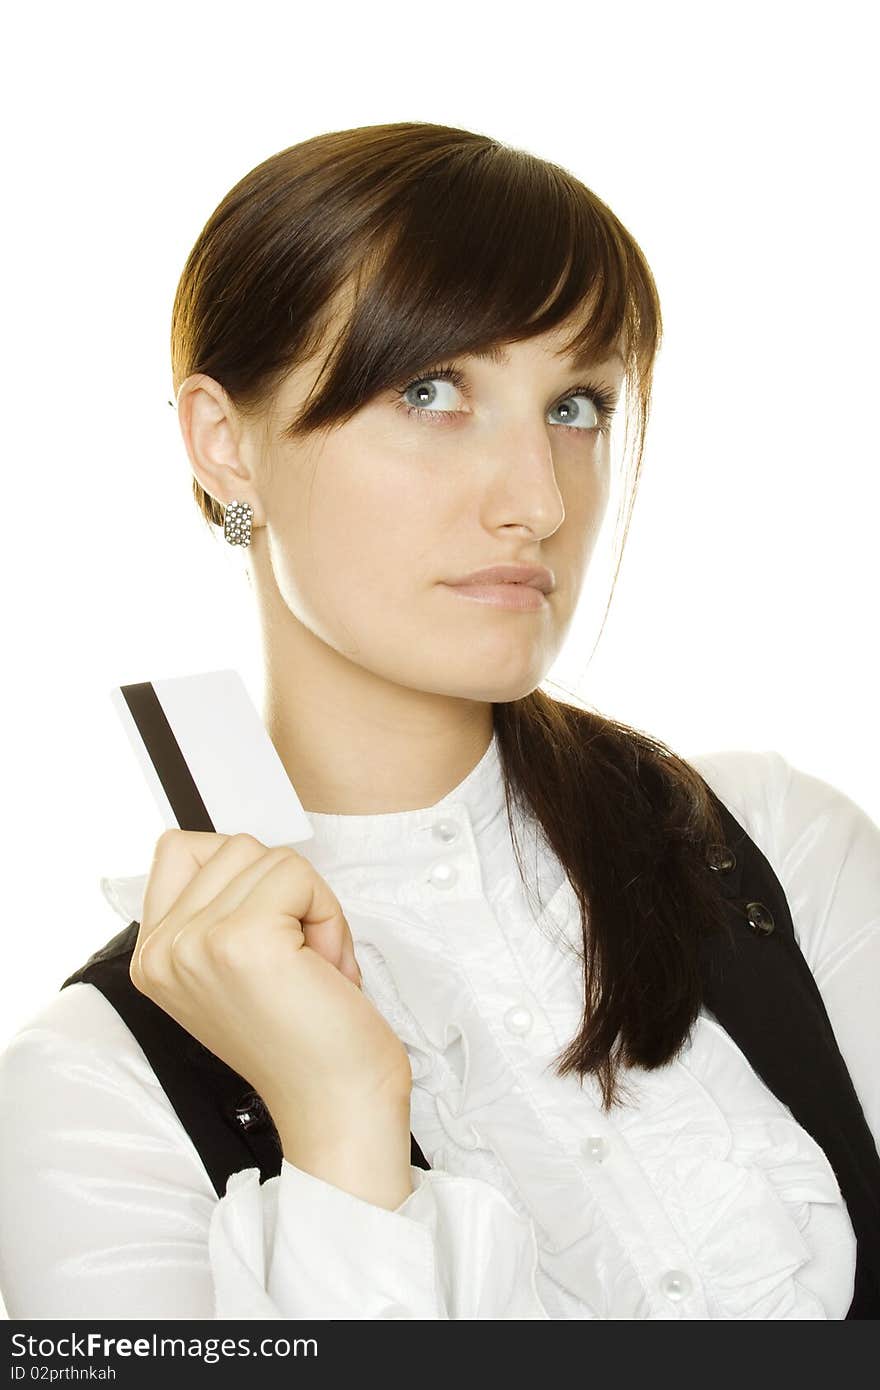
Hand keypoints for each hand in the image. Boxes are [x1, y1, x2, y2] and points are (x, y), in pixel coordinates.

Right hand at [129, 830, 412, 1122]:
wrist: (338, 1104)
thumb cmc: (305, 1040)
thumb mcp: (232, 968)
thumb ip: (216, 911)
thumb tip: (243, 855)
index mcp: (152, 958)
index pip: (180, 849)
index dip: (243, 877)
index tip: (268, 938)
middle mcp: (162, 951)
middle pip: (233, 847)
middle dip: (285, 893)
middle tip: (300, 961)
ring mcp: (196, 943)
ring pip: (269, 858)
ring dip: (311, 905)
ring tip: (312, 967)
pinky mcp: (242, 939)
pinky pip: (298, 874)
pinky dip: (328, 913)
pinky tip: (325, 968)